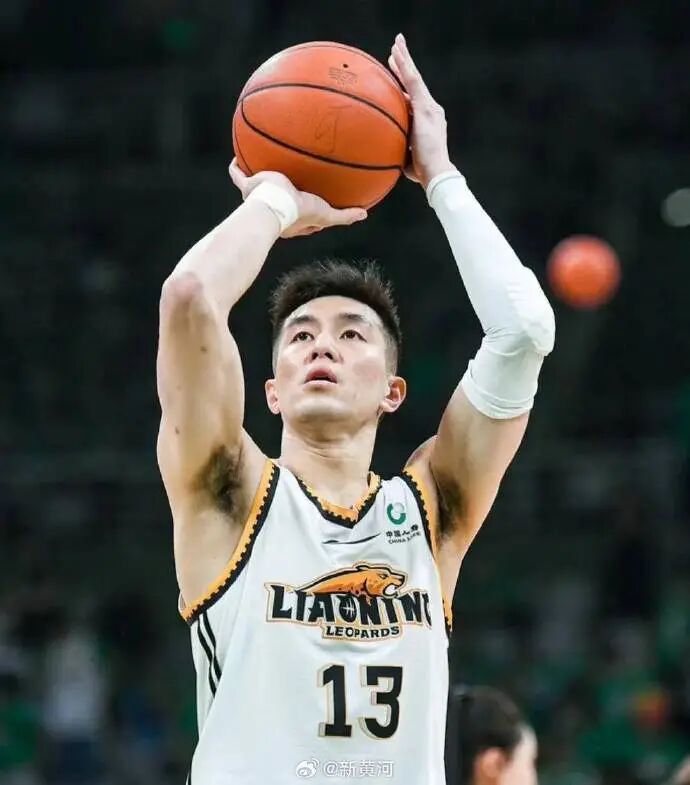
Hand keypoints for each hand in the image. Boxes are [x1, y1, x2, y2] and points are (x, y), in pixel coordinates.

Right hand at [228, 160, 366, 237]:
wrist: (274, 207)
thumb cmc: (299, 213)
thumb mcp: (326, 214)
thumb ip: (344, 216)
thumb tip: (364, 214)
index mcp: (293, 218)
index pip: (304, 217)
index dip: (311, 211)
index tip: (317, 202)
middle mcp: (276, 208)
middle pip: (281, 200)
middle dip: (285, 192)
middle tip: (292, 181)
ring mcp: (259, 197)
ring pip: (258, 186)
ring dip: (261, 178)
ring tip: (264, 164)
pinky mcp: (248, 187)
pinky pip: (238, 175)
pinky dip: (237, 167)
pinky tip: (237, 156)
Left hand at [388, 33, 455, 188]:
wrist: (436, 171)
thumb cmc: (421, 172)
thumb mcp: (406, 158)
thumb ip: (397, 151)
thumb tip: (382, 155)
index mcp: (427, 122)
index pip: (413, 100)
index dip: (404, 88)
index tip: (395, 78)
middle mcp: (431, 110)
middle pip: (414, 84)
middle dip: (405, 67)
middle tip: (395, 53)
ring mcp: (430, 107)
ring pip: (414, 77)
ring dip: (404, 59)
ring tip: (396, 44)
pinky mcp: (425, 106)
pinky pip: (412, 81)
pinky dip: (404, 66)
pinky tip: (395, 53)